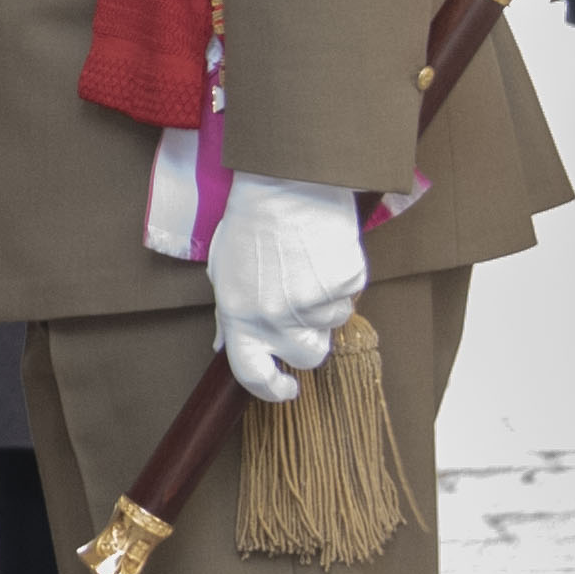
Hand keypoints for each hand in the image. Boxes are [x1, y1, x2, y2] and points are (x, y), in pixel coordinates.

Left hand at [205, 176, 371, 405]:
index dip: (271, 390)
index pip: (253, 374)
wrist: (286, 183)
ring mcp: (312, 303)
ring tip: (309, 266)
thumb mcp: (223, 269)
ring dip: (325, 305)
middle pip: (307, 357)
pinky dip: (341, 281)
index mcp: (239, 315)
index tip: (285, 388)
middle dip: (309, 341)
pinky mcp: (343, 284)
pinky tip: (324, 253)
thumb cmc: (251, 221)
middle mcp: (275, 317)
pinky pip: (350, 297)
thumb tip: (225, 343)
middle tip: (304, 309)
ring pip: (332, 326)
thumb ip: (228, 312)